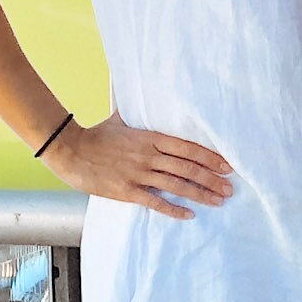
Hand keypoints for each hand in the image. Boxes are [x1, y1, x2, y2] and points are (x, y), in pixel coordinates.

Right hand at [42, 113, 232, 220]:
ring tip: (218, 200)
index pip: (188, 147)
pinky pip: (155, 201)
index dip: (210, 157)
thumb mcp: (120, 117)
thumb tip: (135, 87)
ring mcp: (139, 174)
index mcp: (151, 137)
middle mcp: (149, 155)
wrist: (70, 151)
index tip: (227, 165)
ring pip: (177, 185)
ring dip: (200, 194)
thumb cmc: (96, 134)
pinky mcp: (127, 191)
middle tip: (230, 188)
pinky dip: (173, 208)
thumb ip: (136, 109)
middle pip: (188, 168)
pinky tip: (189, 214)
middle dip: (212, 178)